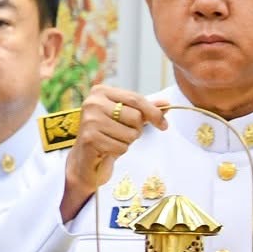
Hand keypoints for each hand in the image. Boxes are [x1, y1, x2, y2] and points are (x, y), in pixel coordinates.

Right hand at [60, 84, 165, 221]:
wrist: (86, 160)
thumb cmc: (108, 135)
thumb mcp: (127, 118)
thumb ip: (145, 109)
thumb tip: (166, 103)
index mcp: (101, 91)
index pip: (136, 99)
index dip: (154, 113)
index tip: (164, 125)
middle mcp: (93, 103)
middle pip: (135, 116)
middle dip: (136, 130)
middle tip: (123, 134)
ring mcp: (90, 120)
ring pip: (130, 133)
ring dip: (127, 142)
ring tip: (113, 141)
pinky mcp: (89, 138)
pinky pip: (121, 147)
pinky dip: (119, 151)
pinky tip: (107, 149)